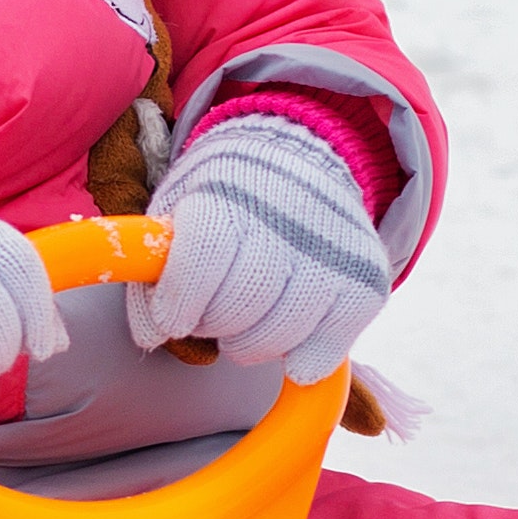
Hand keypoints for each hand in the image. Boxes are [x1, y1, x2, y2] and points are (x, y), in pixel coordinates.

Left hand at [125, 105, 392, 380]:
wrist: (302, 160)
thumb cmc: (226, 198)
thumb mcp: (178, 210)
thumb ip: (153, 270)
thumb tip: (151, 334)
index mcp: (228, 195)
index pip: (202, 260)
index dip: (178, 303)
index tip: (172, 319)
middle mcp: (287, 221)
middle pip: (236, 310)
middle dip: (211, 325)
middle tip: (212, 312)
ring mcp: (333, 255)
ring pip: (276, 340)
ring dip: (250, 345)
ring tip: (247, 319)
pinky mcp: (366, 285)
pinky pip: (321, 356)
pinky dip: (297, 358)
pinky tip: (288, 330)